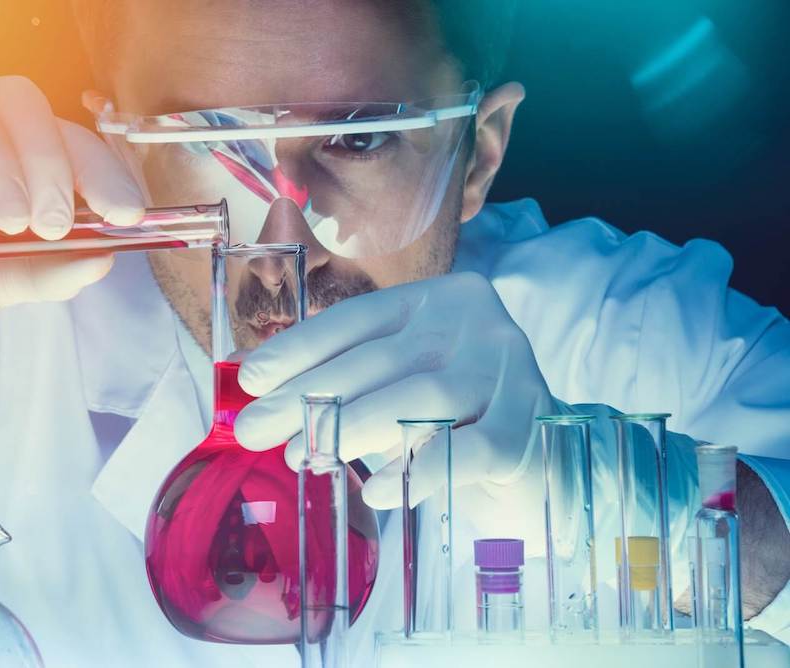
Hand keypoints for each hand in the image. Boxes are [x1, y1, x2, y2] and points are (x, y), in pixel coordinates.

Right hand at [0, 77, 140, 377]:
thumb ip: (49, 273)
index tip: (126, 214)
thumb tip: (104, 259)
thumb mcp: (1, 287)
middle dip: (51, 164)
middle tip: (50, 225)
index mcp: (18, 162)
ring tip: (7, 221)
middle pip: (23, 106)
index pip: (69, 142)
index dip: (104, 171)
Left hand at [234, 271, 556, 509]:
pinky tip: (375, 491)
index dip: (298, 349)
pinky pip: (469, 448)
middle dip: (308, 397)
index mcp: (437, 299)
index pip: (357, 320)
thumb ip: (347, 378)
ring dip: (353, 428)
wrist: (540, 458)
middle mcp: (475, 322)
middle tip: (256, 432)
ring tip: (302, 456)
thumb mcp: (399, 380)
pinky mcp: (527, 426)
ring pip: (421, 395)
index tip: (250, 381)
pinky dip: (417, 469)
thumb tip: (259, 394)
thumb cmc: (452, 416)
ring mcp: (508, 370)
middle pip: (380, 359)